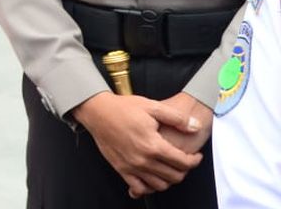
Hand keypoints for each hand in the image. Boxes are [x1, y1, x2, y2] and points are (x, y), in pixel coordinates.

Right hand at [72, 91, 202, 197]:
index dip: (195, 160)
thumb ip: (177, 118)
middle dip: (184, 170)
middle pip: (174, 177)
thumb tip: (196, 127)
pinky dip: (148, 187)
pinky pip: (139, 188)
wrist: (97, 111)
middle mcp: (143, 160)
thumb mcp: (152, 106)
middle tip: (184, 161)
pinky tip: (151, 178)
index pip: (183, 162)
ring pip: (159, 185)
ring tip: (169, 169)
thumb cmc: (123, 108)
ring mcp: (131, 167)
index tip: (196, 156)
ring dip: (169, 180)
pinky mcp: (121, 169)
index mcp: (153, 145)